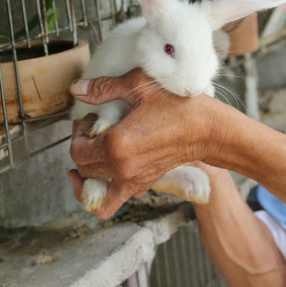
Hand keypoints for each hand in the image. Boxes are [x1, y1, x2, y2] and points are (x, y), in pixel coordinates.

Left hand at [67, 68, 220, 217]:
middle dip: (81, 148)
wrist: (209, 129)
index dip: (77, 132)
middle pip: (82, 169)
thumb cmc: (180, 105)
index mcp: (117, 145)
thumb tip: (76, 90)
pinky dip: (103, 192)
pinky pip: (113, 201)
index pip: (77, 150)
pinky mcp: (144, 184)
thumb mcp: (140, 85)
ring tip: (94, 155)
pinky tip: (108, 170)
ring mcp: (133, 180)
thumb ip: (104, 88)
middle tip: (94, 129)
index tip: (91, 118)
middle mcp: (122, 168)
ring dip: (87, 174)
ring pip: (93, 190)